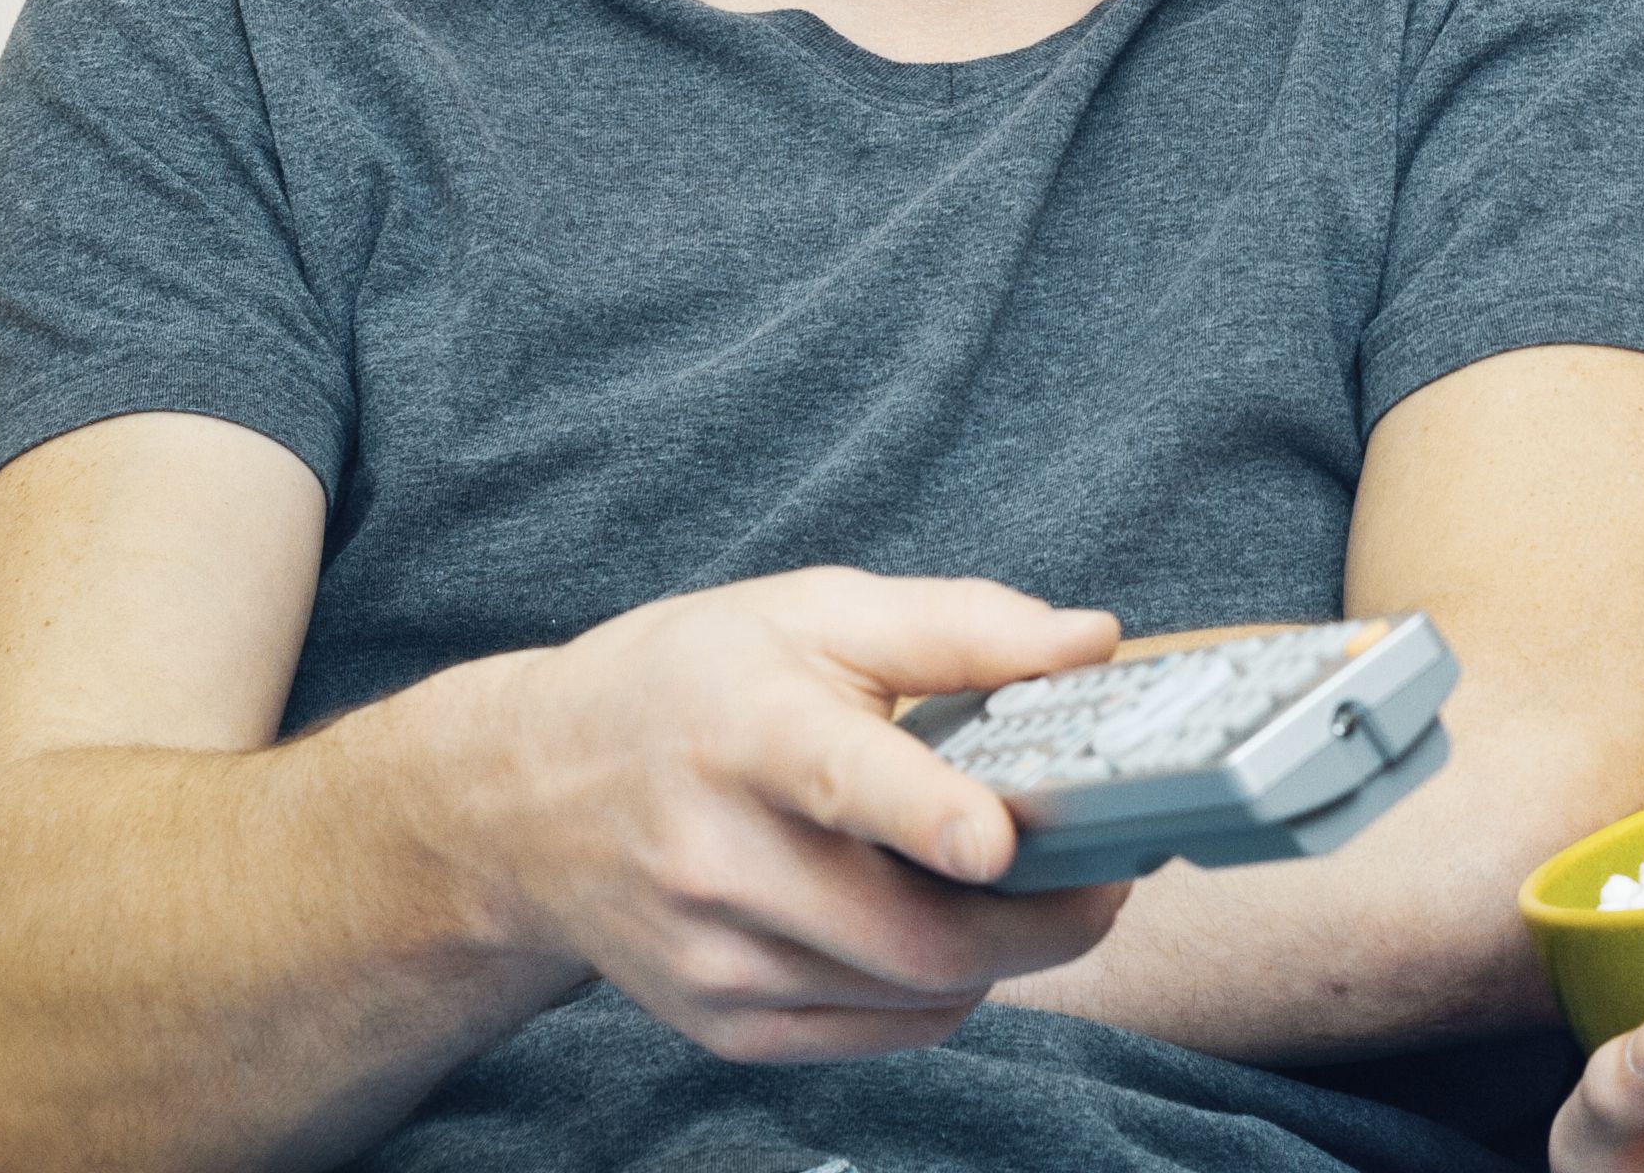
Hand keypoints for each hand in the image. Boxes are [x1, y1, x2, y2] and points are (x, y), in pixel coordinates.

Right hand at [463, 565, 1132, 1060]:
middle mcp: (716, 857)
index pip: (839, 780)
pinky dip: (944, 988)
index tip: (999, 838)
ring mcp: (715, 958)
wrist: (528, 803)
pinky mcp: (723, 1025)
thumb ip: (964, 627)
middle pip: (913, 932)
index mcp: (741, 729)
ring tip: (1030, 885)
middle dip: (1046, 918)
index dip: (926, 814)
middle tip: (1115, 872)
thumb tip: (1096, 641)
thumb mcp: (816, 613)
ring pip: (915, 992)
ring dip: (1006, 951)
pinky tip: (946, 923)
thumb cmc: (690, 686)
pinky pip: (883, 1031)